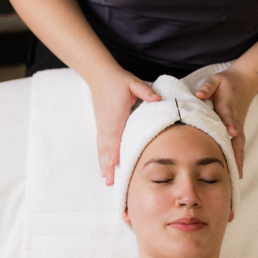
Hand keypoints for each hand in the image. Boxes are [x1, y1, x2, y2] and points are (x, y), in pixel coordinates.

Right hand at [89, 68, 160, 185]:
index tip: (115, 163)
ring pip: (103, 149)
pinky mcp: (101, 127)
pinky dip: (102, 158)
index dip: (114, 150)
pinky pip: (101, 146)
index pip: (115, 135)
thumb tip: (157, 98)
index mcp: (116, 115)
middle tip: (110, 182)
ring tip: (107, 181)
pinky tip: (104, 169)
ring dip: (104, 165)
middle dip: (108, 165)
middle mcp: (107, 124)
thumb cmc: (118, 80)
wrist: (100, 76)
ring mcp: (103, 126)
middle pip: (107, 148)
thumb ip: (145, 91)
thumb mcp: (133, 82)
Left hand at [195, 68, 257, 178]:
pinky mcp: (238, 130)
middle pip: (238, 137)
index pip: (228, 117)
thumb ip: (207, 87)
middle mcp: (235, 119)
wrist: (244, 82)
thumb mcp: (216, 79)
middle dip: (238, 152)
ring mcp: (238, 126)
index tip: (232, 132)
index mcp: (228, 106)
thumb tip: (198, 95)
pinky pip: (238, 145)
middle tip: (237, 166)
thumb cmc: (226, 82)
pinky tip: (237, 171)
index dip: (230, 124)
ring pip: (239, 144)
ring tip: (238, 176)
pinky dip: (239, 157)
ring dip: (239, 159)